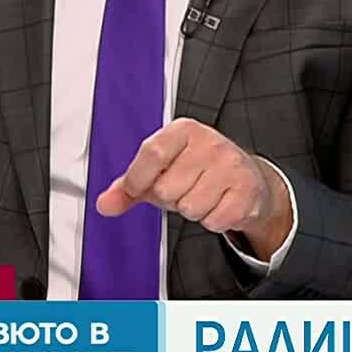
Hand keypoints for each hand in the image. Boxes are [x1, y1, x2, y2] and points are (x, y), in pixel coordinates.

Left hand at [96, 118, 293, 256]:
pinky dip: (212, 221)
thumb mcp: (161, 170)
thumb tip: (104, 204)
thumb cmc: (198, 170)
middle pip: (167, 189)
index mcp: (184, 131)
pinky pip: (213, 221)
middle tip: (184, 189)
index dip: (138, 179)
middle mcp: (210, 143)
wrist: (247, 178)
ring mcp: (231, 166)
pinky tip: (219, 204)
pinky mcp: (247, 191)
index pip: (152, 153)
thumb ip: (129, 187)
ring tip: (203, 195)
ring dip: (192, 211)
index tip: (137, 188)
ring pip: (189, 208)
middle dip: (170, 199)